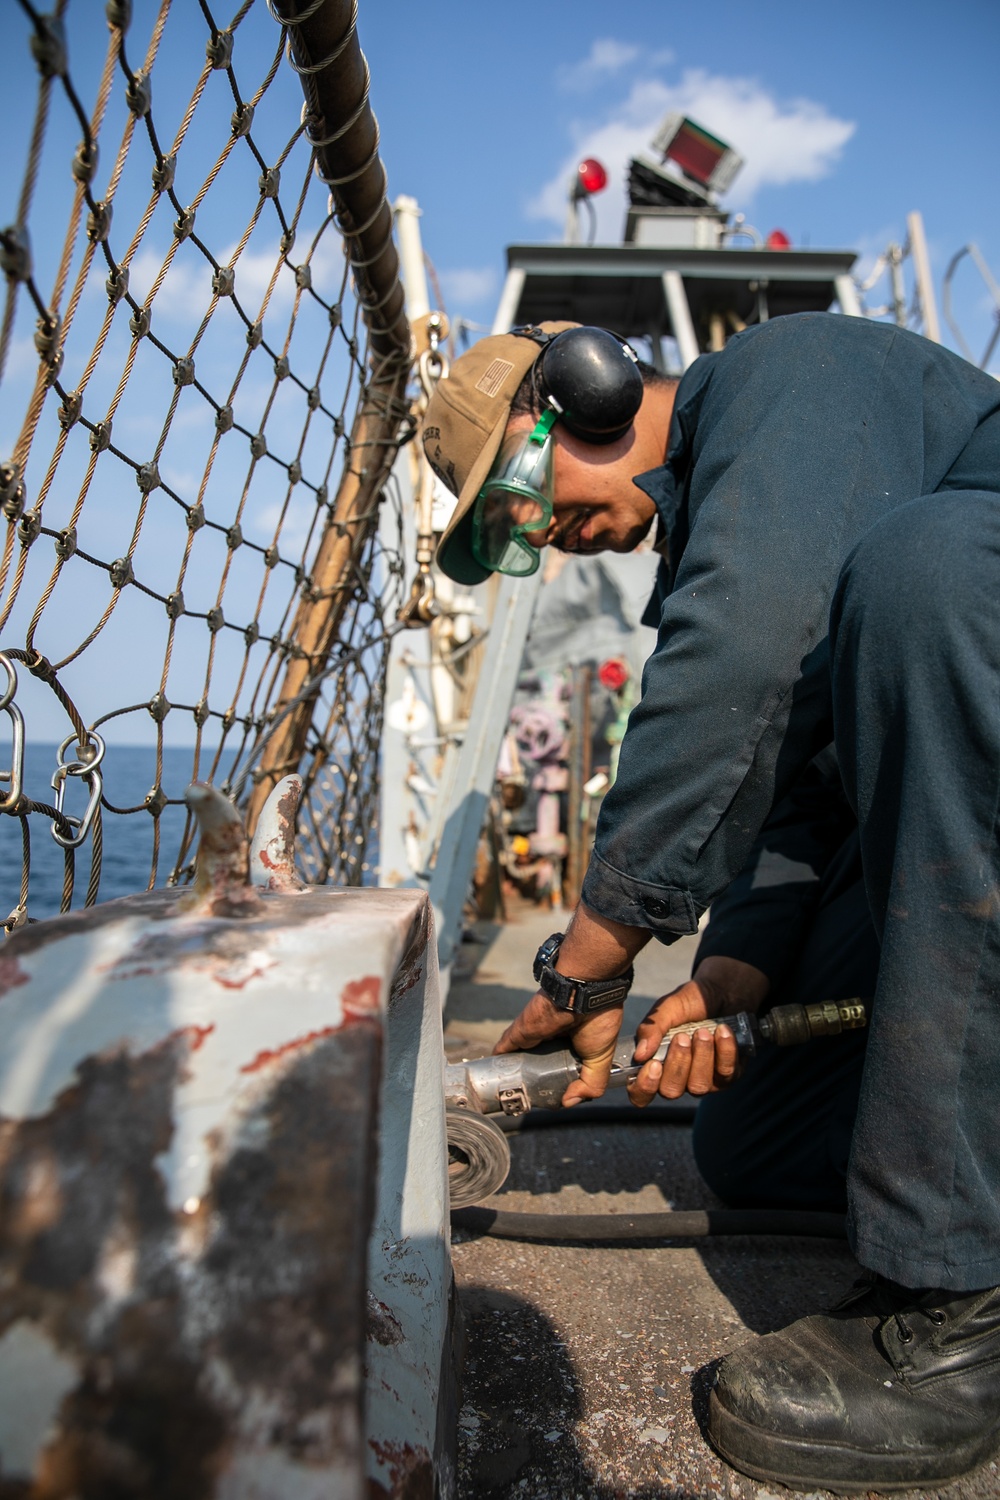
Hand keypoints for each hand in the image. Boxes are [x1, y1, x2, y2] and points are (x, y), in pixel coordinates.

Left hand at [494, 990, 624, 1106]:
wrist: (584, 995)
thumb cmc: (598, 1020)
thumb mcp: (601, 1060)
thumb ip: (590, 1084)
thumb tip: (568, 1102)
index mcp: (573, 1044)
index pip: (561, 1068)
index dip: (558, 1083)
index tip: (555, 1097)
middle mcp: (552, 1040)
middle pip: (539, 1064)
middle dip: (535, 1080)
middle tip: (532, 1099)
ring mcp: (534, 1036)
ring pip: (520, 1058)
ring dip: (516, 1071)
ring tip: (510, 1091)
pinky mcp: (520, 1032)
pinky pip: (505, 1048)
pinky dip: (498, 1061)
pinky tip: (494, 1075)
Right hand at [627, 955, 769, 1107]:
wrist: (723, 992)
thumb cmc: (690, 1003)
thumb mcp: (668, 1008)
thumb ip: (652, 1028)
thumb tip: (640, 1054)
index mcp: (656, 1065)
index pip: (641, 1093)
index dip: (645, 1087)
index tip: (653, 1064)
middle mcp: (678, 1079)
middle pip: (671, 1091)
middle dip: (677, 1064)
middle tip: (682, 1037)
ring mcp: (704, 1081)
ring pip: (698, 1086)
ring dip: (702, 1057)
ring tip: (704, 1032)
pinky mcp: (728, 1077)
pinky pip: (726, 1074)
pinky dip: (724, 1051)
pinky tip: (722, 1031)